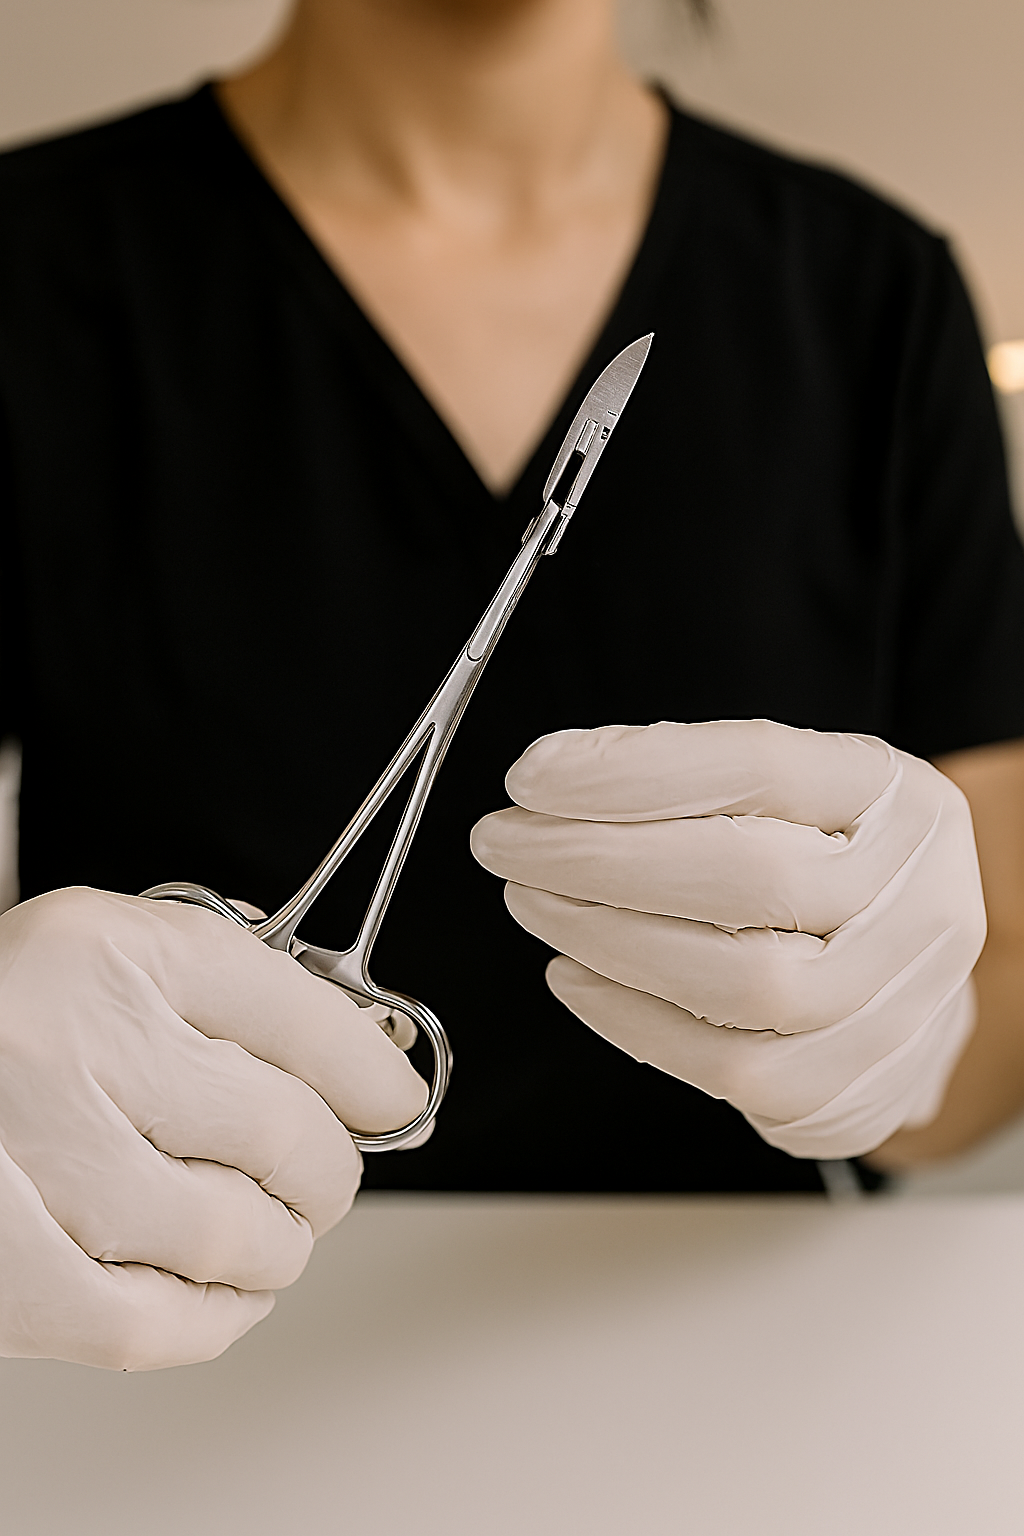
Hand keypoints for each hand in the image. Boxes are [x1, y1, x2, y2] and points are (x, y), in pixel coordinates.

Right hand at [0, 887, 425, 1369]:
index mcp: (108, 954)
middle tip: (326, 1173)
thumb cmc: (1, 1025)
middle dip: (332, 1168)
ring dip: (282, 1245)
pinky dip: (221, 1315)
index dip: (372, 1067)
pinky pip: (166, 1323)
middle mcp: (75, 1048)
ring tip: (270, 1230)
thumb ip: (214, 980)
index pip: (302, 1013)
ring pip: (242, 1236)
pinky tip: (225, 1289)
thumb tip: (357, 1050)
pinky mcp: (11, 1276)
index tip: (392, 1096)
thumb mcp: (95, 956)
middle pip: (289, 1133)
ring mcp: (39, 1164)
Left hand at [471, 720, 986, 1159]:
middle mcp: (920, 901)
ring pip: (740, 982)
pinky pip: (731, 1068)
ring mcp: (898, 1007)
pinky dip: (631, 1019)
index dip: (631, 773)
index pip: (760, 768)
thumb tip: (554, 781)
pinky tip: (576, 976)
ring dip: (604, 938)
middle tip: (507, 845)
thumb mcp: (789, 790)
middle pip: (748, 878)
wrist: (908, 976)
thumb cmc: (827, 866)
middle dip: (598, 860)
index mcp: (901, 800)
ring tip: (534, 903)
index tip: (533, 777)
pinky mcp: (855, 1093)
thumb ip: (686, 774)